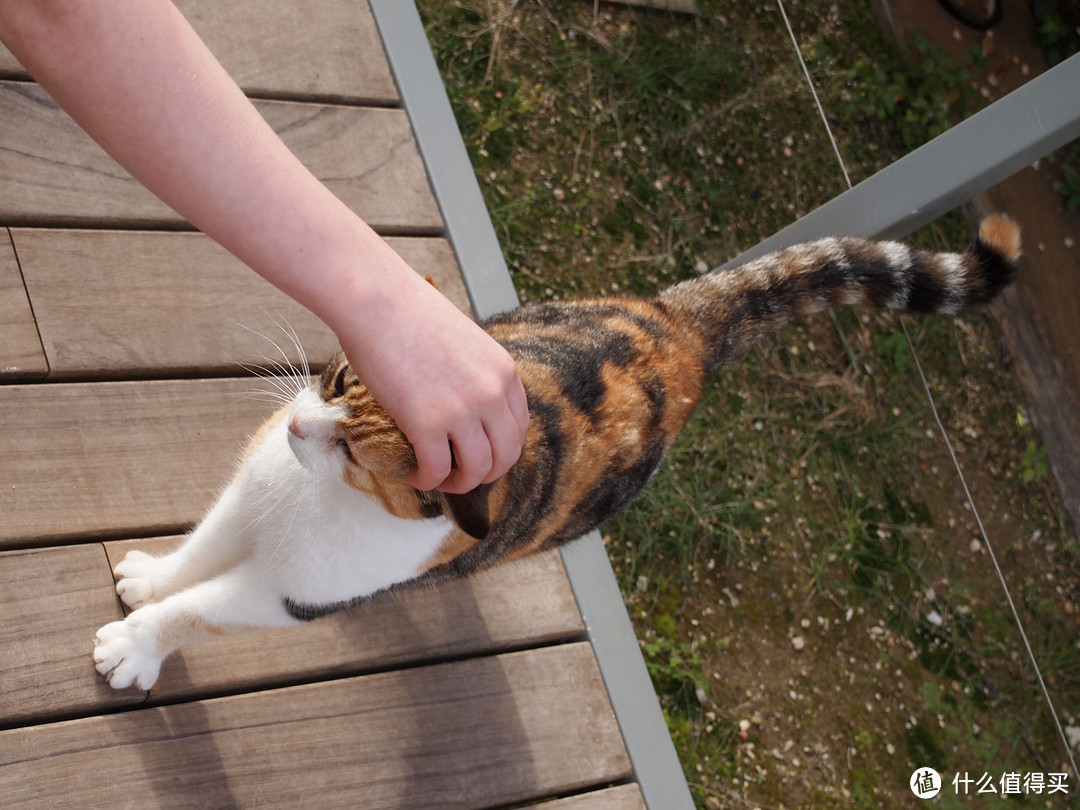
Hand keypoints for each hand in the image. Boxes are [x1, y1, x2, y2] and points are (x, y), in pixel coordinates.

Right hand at [337, 264, 528, 493]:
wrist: (376, 300)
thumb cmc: (409, 314)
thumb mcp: (465, 343)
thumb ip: (475, 375)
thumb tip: (466, 406)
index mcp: (504, 372)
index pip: (519, 428)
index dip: (500, 451)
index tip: (479, 455)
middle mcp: (491, 393)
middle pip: (506, 456)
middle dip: (485, 474)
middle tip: (461, 476)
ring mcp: (462, 409)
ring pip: (476, 470)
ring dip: (458, 484)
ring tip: (437, 479)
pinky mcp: (427, 422)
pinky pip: (437, 469)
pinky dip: (428, 481)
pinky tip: (414, 476)